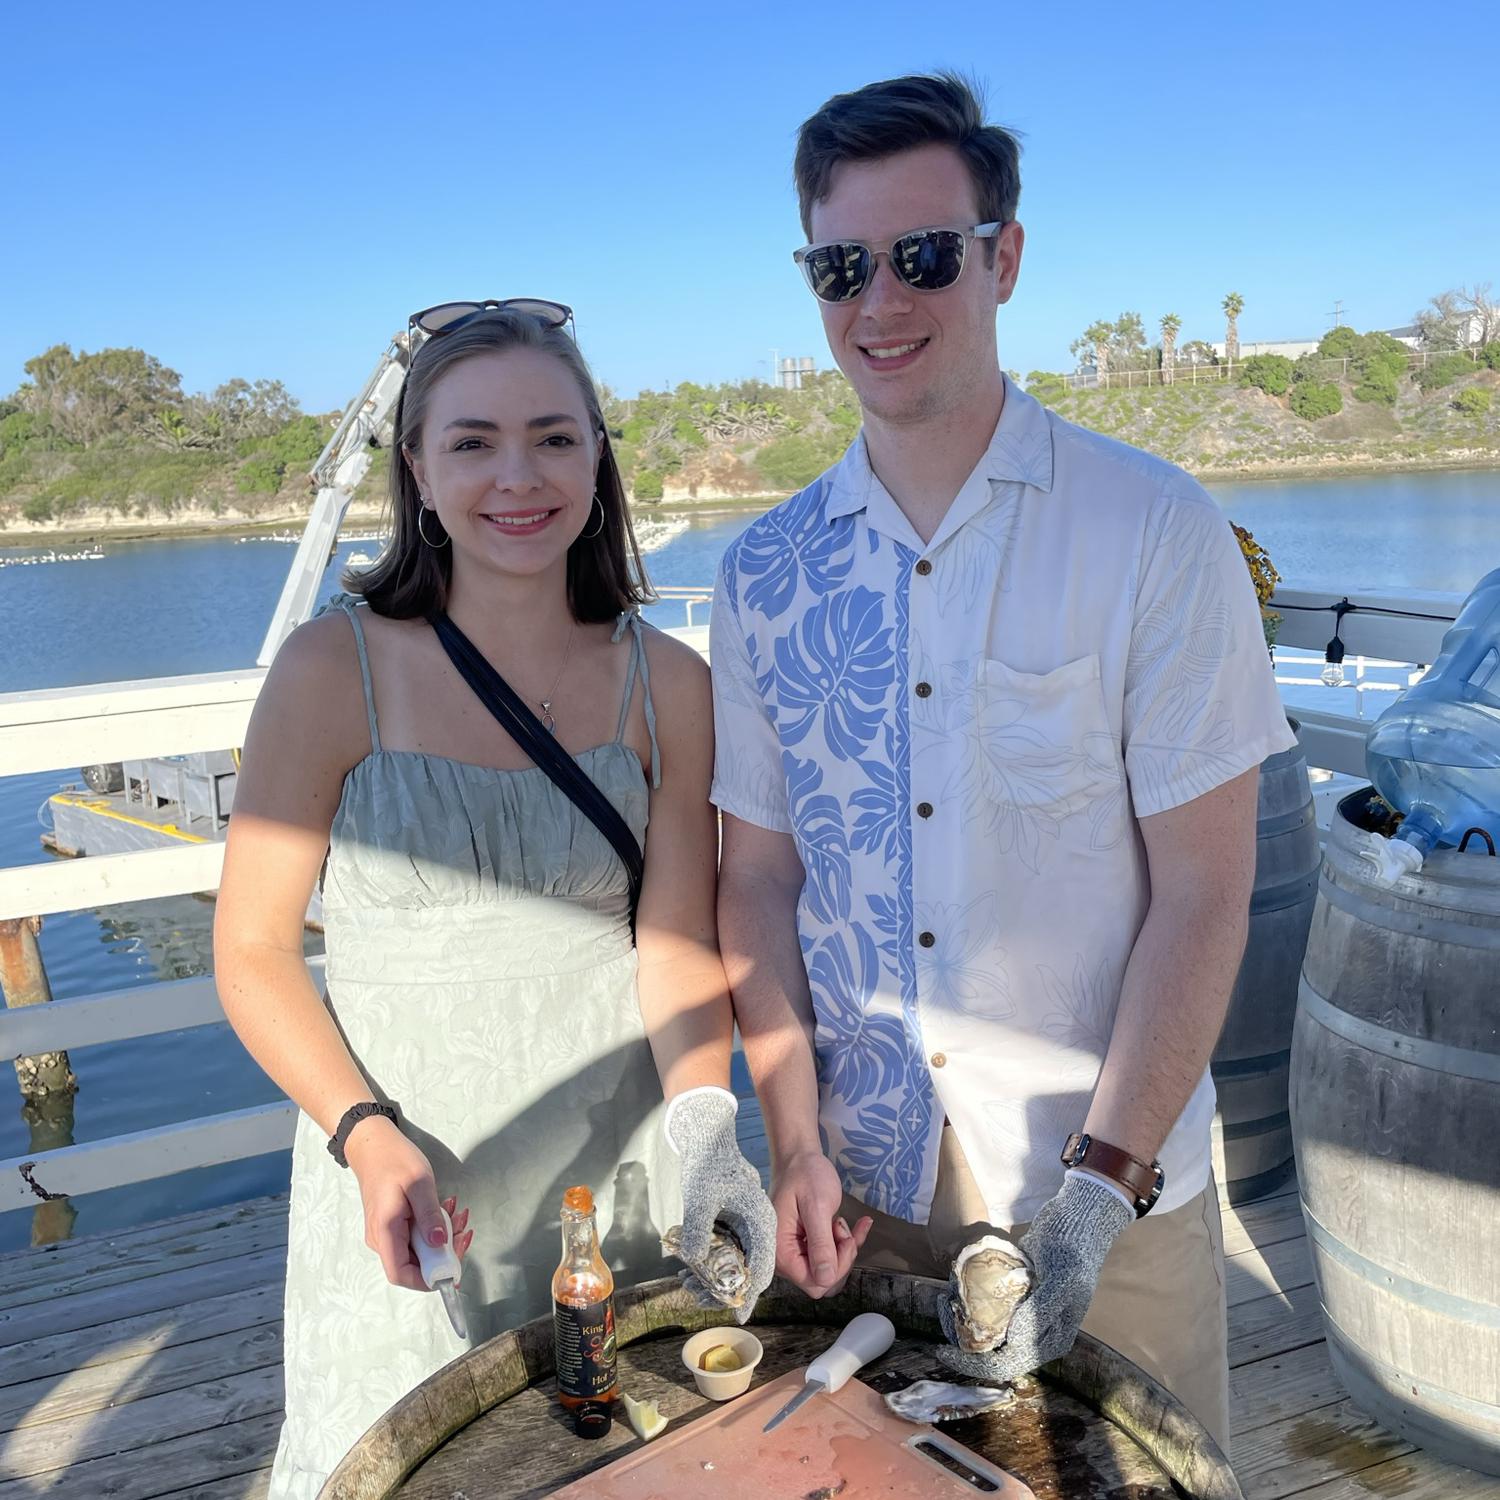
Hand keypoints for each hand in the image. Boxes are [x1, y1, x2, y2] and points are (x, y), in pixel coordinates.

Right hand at [345, 1116, 473, 1291]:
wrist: (372, 1144)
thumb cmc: (393, 1159)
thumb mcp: (418, 1183)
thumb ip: (429, 1215)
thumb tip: (440, 1243)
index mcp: (385, 1232)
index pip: (401, 1274)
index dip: (427, 1279)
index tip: (453, 1268)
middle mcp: (383, 1239)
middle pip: (414, 1263)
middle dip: (444, 1252)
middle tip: (464, 1229)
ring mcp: (387, 1232)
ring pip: (419, 1248)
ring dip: (443, 1236)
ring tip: (458, 1213)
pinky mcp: (394, 1223)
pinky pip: (416, 1235)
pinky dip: (434, 1226)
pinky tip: (446, 1207)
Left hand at [665, 1088, 776, 1322]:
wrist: (710, 1136)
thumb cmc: (711, 1163)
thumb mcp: (702, 1195)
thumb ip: (698, 1228)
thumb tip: (692, 1258)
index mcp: (762, 1220)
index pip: (763, 1266)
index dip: (751, 1293)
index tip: (740, 1316)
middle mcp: (760, 1226)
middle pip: (753, 1268)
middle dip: (729, 1290)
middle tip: (701, 1302)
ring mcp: (749, 1224)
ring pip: (741, 1261)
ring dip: (719, 1278)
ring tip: (691, 1289)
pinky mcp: (738, 1221)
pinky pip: (731, 1249)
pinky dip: (715, 1262)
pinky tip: (693, 1270)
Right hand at [771, 1149, 871, 1298]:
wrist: (799, 1157)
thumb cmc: (805, 1175)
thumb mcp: (816, 1206)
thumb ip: (820, 1243)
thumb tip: (825, 1280)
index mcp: (780, 1251)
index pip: (813, 1282)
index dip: (835, 1266)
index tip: (843, 1238)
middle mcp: (783, 1258)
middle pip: (822, 1280)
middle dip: (841, 1257)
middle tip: (842, 1227)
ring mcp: (794, 1253)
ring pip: (828, 1270)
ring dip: (843, 1249)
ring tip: (841, 1222)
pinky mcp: (803, 1247)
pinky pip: (828, 1258)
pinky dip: (845, 1243)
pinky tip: (858, 1225)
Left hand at [937, 1173, 1131, 1383]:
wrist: (1075, 1217)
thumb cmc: (1073, 1249)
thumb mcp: (1062, 1280)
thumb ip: (1040, 1312)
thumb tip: (1014, 1341)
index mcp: (1051, 1340)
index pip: (1009, 1364)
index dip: (976, 1364)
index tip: (945, 1351)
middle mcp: (1036, 1332)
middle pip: (994, 1351)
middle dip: (963, 1341)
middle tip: (942, 1313)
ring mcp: (1024, 1313)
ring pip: (987, 1331)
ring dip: (961, 1322)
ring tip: (944, 1301)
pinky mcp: (1013, 1294)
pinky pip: (987, 1308)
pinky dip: (968, 1303)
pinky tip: (952, 1290)